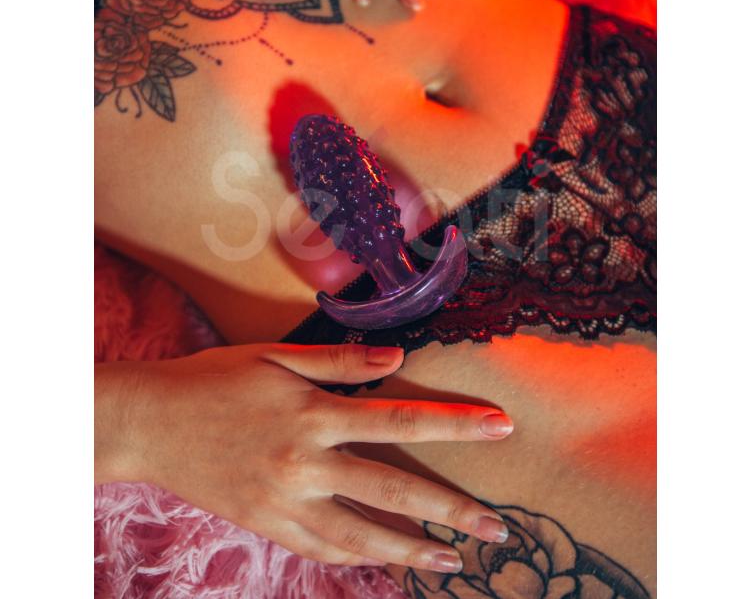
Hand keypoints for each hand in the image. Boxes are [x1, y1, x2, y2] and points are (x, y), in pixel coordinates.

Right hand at [101, 342, 513, 571]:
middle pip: (393, 490)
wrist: (151, 423)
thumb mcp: (276, 356)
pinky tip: (385, 562)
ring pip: (362, 536)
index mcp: (313, 414)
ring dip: (412, 550)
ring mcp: (285, 502)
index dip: (455, 426)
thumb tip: (397, 357)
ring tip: (453, 563)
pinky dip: (358, 559)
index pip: (401, 420)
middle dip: (451, 510)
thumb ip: (339, 361)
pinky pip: (321, 550)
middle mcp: (305, 464)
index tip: (500, 429)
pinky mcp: (266, 525)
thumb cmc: (215, 379)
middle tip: (497, 529)